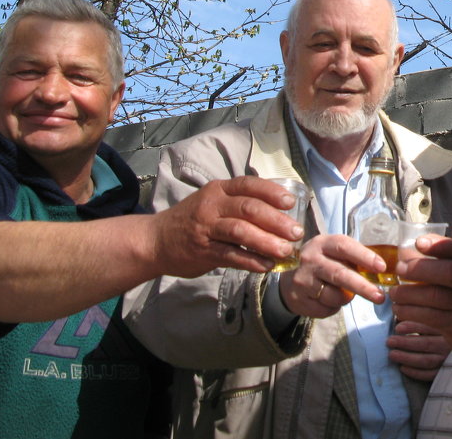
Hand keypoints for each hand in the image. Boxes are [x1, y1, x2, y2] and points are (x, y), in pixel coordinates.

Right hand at [150, 177, 304, 276]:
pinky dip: (251, 260)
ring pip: (241, 231)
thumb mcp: (213, 203)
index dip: (271, 192)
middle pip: (249, 208)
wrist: (155, 240)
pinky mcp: (202, 250)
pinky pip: (231, 255)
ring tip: (286, 251)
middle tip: (296, 232)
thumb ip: (239, 204)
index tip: (290, 202)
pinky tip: (267, 266)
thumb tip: (279, 213)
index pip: (248, 185)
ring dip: (267, 241)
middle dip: (276, 220)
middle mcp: (212, 205)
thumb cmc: (192, 221)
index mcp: (218, 190)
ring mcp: (206, 228)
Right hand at [279, 233, 385, 316]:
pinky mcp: (299, 299)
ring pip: (335, 295)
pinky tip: (329, 300)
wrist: (290, 282)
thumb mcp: (334, 253)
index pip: (344, 246)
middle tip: (380, 296)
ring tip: (345, 293)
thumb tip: (383, 270)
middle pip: (340, 274)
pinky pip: (326, 308)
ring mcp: (303, 280)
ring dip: (347, 298)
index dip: (364, 256)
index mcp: (322, 243)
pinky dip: (334, 307)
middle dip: (363, 287)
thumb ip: (354, 257)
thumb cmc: (323, 264)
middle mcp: (310, 259)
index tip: (381, 267)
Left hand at [387, 321, 450, 380]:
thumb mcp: (437, 322)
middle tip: (389, 341)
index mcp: (446, 329)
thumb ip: (422, 319)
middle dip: (405, 343)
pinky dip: (415, 372)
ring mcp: (446, 359)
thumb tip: (400, 316)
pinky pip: (428, 375)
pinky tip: (403, 368)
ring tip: (392, 354)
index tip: (397, 327)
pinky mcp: (443, 372)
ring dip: (406, 357)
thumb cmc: (443, 333)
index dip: (412, 327)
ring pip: (425, 360)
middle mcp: (447, 344)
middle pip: (425, 343)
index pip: (428, 327)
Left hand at [391, 235, 451, 357]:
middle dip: (420, 269)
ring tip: (394, 293)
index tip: (418, 243)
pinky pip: (430, 317)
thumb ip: (440, 258)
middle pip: (449, 273)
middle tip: (399, 269)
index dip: (437, 245)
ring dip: (408, 294)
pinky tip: (399, 308)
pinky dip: (410, 312)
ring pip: (435, 296)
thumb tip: (406, 249)